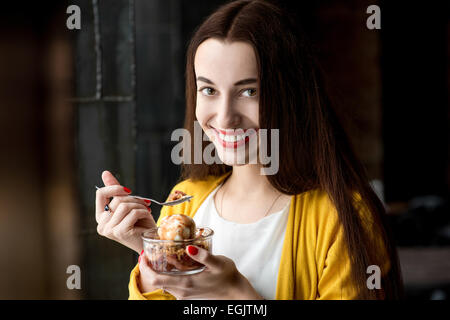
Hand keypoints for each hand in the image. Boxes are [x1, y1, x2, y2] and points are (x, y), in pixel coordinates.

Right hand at [95, 170, 155, 252]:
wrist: (151, 240)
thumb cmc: (140, 223)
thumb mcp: (127, 204)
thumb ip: (115, 191)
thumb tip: (105, 173)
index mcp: (101, 217)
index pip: (100, 194)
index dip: (115, 188)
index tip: (128, 190)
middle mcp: (102, 225)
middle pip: (117, 199)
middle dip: (134, 199)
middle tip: (144, 204)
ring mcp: (110, 230)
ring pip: (124, 205)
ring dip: (139, 205)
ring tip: (145, 211)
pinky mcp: (120, 232)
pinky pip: (133, 212)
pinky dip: (143, 212)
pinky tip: (147, 217)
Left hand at [138, 246, 263, 299]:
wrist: (236, 294)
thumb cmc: (228, 277)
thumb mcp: (218, 263)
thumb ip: (203, 256)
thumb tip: (189, 248)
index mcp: (186, 283)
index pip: (156, 278)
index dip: (146, 268)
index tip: (143, 256)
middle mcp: (182, 291)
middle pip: (156, 282)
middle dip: (148, 268)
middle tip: (147, 254)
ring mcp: (184, 294)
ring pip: (163, 284)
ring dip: (157, 271)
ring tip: (157, 256)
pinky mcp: (188, 294)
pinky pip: (171, 285)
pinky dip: (166, 275)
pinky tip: (171, 265)